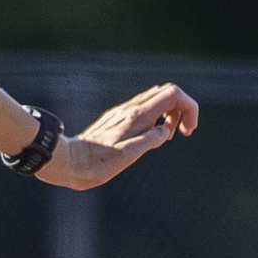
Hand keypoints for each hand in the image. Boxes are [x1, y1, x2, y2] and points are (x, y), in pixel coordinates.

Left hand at [40, 82, 197, 191]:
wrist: (67, 162)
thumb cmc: (95, 164)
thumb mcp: (127, 156)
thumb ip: (149, 140)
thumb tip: (164, 132)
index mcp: (136, 116)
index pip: (173, 94)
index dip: (189, 107)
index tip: (188, 131)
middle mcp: (130, 110)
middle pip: (167, 92)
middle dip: (182, 109)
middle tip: (181, 133)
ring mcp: (122, 113)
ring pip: (155, 100)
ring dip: (169, 114)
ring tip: (166, 136)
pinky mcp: (116, 120)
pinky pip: (143, 110)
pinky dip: (156, 118)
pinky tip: (150, 137)